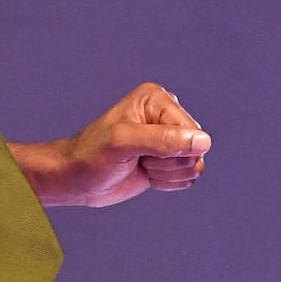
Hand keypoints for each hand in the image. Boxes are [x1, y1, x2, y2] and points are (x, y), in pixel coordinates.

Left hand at [37, 82, 209, 207]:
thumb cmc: (91, 156)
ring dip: (166, 174)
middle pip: (197, 150)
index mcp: (157, 99)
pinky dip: (167, 182)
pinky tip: (145, 173)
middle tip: (138, 158)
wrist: (77, 178)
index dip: (168, 150)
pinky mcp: (168, 160)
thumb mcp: (123, 143)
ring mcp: (168, 138)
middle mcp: (166, 115)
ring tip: (140, 164)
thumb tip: (203, 141)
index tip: (139, 149)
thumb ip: (163, 140)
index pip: (191, 132)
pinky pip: (187, 177)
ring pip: (194, 166)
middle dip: (166, 163)